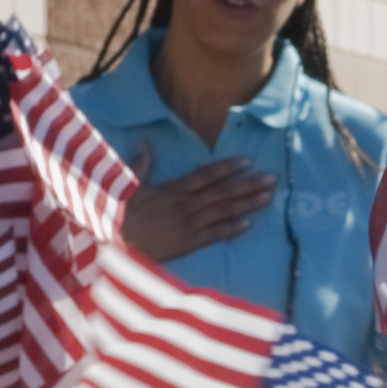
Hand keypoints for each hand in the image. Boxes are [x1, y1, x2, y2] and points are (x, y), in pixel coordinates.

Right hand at [122, 154, 272, 258]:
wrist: (114, 244)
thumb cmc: (120, 214)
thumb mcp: (128, 185)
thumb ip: (140, 164)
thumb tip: (144, 143)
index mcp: (174, 189)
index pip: (207, 174)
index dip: (228, 167)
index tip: (248, 161)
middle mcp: (186, 205)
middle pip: (223, 192)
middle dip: (249, 185)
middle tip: (271, 179)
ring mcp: (189, 225)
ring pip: (224, 212)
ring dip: (247, 205)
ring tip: (268, 198)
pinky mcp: (187, 244)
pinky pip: (213, 236)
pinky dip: (231, 230)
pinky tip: (248, 225)